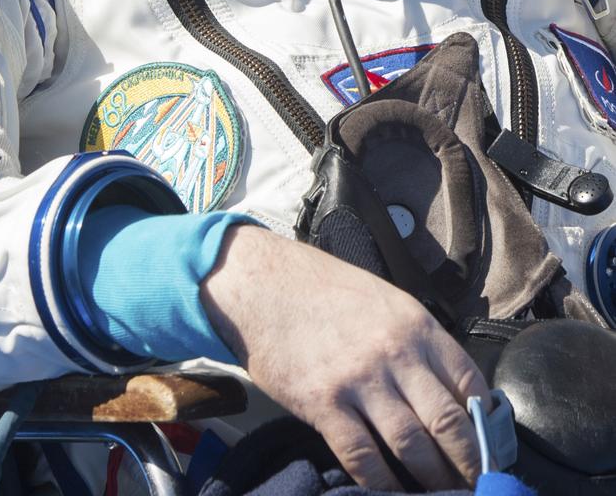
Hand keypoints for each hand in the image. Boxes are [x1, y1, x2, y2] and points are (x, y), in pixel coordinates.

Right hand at [200, 224, 488, 490]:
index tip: (493, 451)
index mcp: (416, 325)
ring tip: (443, 495)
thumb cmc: (325, 291)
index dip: (487, 426)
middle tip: (479, 486)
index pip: (470, 384)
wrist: (264, 284)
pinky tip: (393, 493)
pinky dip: (384, 484)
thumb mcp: (384, 301)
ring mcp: (359, 379)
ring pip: (412, 446)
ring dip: (433, 480)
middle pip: (449, 423)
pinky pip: (363, 457)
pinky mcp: (324, 403)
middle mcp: (395, 352)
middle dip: (470, 464)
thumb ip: (418, 342)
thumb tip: (452, 391)